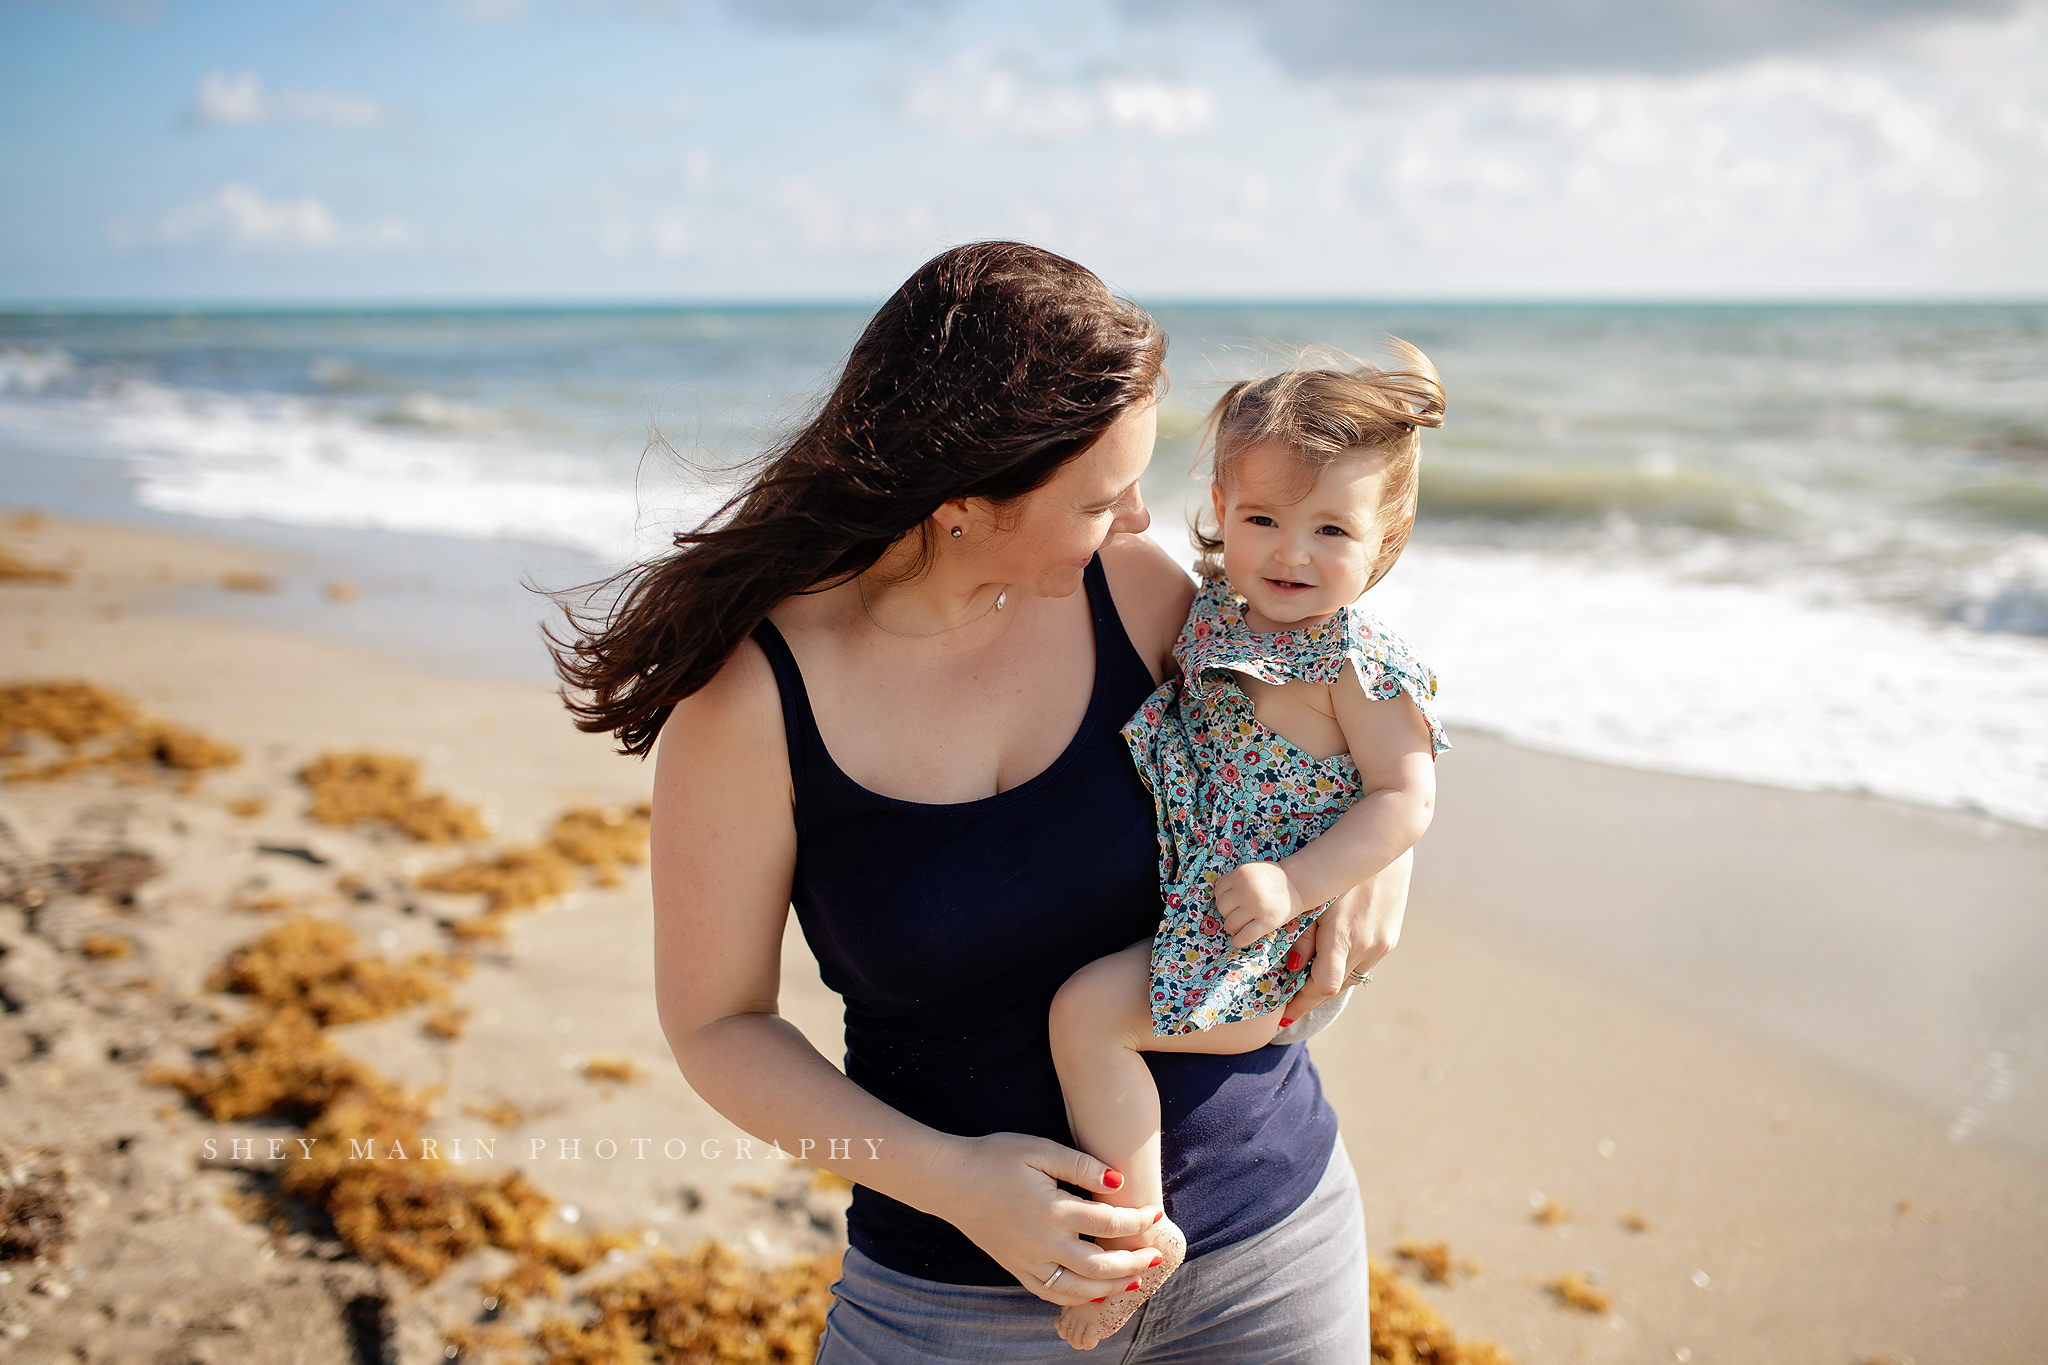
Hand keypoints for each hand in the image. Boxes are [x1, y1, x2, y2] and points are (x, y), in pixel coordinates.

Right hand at [927, 1132, 1166, 1304]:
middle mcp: (1043, 1243)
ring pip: (1078, 1288)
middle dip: (1134, 1263)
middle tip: (1156, 1256)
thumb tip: (1117, 1179)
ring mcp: (1028, 1261)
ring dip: (1112, 1287)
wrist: (949, 1180)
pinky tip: (1093, 1292)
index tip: (1155, 1214)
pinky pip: (1051, 1293)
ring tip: (1135, 1281)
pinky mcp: (1015, 1268)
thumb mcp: (1039, 1149)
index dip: (1137, 1220)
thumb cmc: (994, 1157)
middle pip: (1100, 1265)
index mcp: (1053, 1210)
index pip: (1108, 1221)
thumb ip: (1080, 1164)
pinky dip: (1077, 1297)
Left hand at [1214, 861, 1304, 947]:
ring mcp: (1256, 907)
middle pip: (1222, 908)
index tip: (1230, 901)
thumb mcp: (1250, 870)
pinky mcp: (1267, 922)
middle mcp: (1246, 890)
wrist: (1297, 883)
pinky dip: (1237, 941)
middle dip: (1227, 912)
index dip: (1222, 897)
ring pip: (1230, 924)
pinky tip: (1236, 941)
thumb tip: (1217, 900)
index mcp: (1240, 874)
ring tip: (1240, 925)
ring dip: (1232, 927)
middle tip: (1237, 912)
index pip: (1218, 890)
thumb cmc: (1271, 878)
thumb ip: (1235, 881)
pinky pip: (1245, 937)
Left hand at [1279, 849, 1409, 1024]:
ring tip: (1308, 984)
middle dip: (1312, 997)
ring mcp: (1382, 943)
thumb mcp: (1315, 899)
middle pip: (1336, 987)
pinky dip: (1347, 967)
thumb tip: (1292, 967)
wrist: (1383, 845)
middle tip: (1290, 1005)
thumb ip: (1304, 934)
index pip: (1322, 986)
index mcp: (1344, 936)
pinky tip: (1333, 960)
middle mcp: (1367, 945)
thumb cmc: (1340, 868)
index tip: (1285, 1013)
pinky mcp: (1390, 937)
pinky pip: (1366, 963)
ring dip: (1331, 982)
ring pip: (1352, 977)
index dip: (1302, 1003)